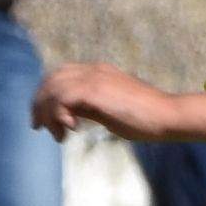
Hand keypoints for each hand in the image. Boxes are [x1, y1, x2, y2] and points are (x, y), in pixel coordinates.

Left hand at [30, 61, 177, 142]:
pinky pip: (62, 98)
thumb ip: (88, 109)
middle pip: (51, 79)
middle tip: (39, 127)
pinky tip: (70, 129)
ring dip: (47, 113)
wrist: (166, 115)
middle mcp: (93, 70)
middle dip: (40, 104)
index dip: (47, 95)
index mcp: (97, 72)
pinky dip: (59, 114)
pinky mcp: (95, 90)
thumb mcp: (109, 111)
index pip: (60, 76)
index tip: (44, 118)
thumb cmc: (144, 118)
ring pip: (53, 88)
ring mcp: (94, 78)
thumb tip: (68, 116)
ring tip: (56, 134)